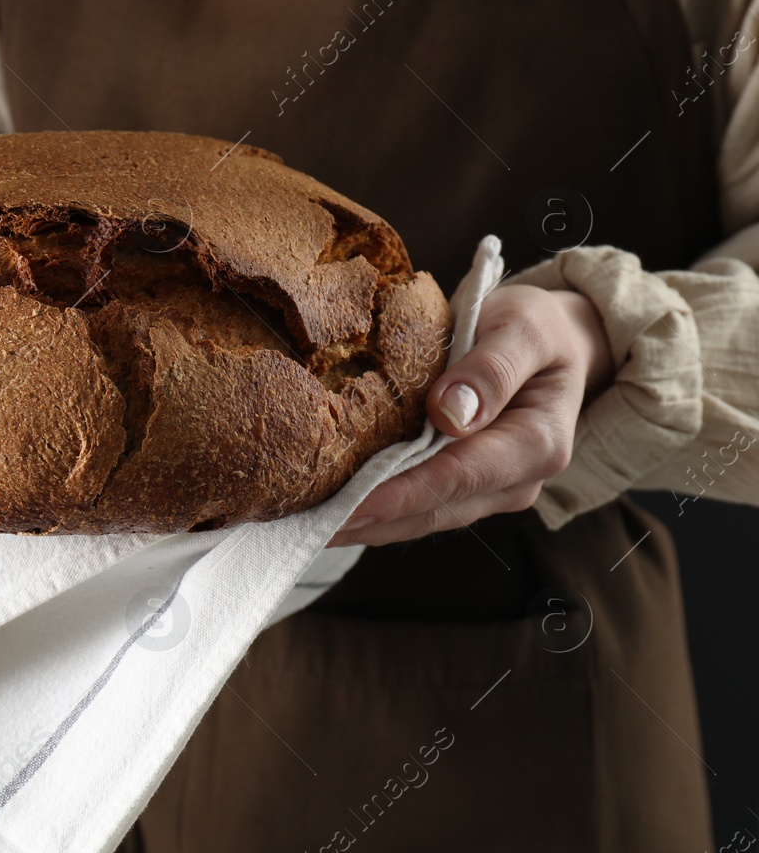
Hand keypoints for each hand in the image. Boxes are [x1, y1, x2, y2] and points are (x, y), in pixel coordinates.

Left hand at [327, 284, 614, 546]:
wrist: (552, 342)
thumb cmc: (537, 329)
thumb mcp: (524, 327)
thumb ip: (492, 368)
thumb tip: (450, 413)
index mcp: (537, 444)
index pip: (458, 477)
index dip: (402, 495)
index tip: (350, 506)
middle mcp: (515, 482)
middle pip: (431, 510)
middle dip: (367, 521)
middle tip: (302, 524)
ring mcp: (487, 491)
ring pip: (417, 518)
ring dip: (361, 525)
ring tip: (301, 524)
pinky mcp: (460, 488)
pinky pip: (412, 506)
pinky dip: (370, 510)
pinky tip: (324, 509)